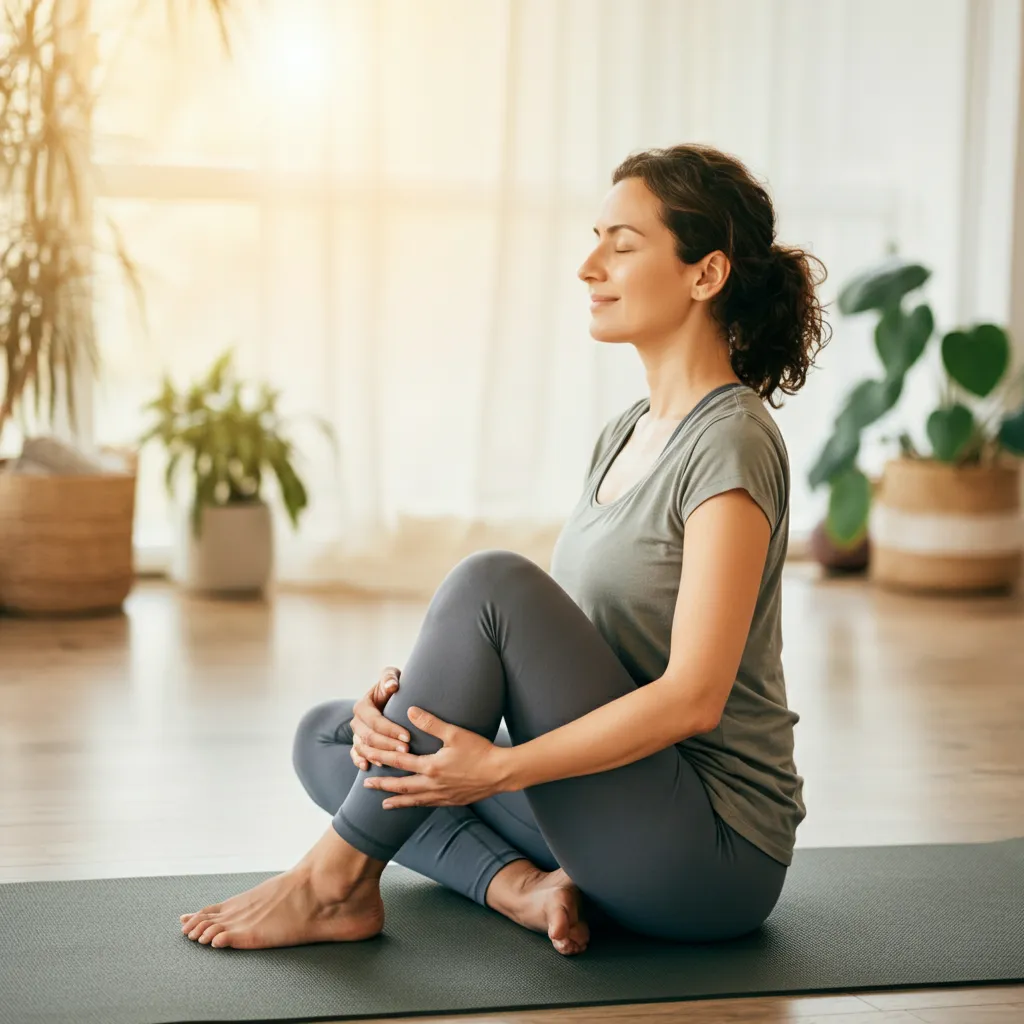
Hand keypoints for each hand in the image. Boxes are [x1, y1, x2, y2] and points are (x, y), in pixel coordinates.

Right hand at [351, 666, 409, 771]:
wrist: (389, 696)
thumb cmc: (392, 685)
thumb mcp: (390, 676)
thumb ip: (389, 677)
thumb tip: (392, 686)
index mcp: (363, 706)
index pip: (375, 721)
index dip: (390, 729)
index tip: (407, 736)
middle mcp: (357, 721)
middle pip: (369, 737)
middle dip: (388, 744)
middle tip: (407, 749)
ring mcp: (356, 734)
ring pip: (363, 748)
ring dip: (379, 755)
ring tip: (396, 760)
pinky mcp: (358, 743)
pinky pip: (355, 755)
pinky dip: (360, 761)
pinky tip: (369, 766)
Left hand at [361, 707, 512, 808]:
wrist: (501, 773)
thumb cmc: (479, 751)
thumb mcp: (454, 733)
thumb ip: (431, 723)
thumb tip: (411, 710)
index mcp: (431, 767)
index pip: (399, 762)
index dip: (381, 758)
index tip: (367, 757)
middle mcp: (432, 784)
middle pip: (401, 785)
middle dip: (382, 785)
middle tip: (366, 785)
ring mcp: (442, 795)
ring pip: (414, 799)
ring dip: (397, 800)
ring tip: (384, 804)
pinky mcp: (452, 800)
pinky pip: (428, 805)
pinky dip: (416, 805)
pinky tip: (414, 804)